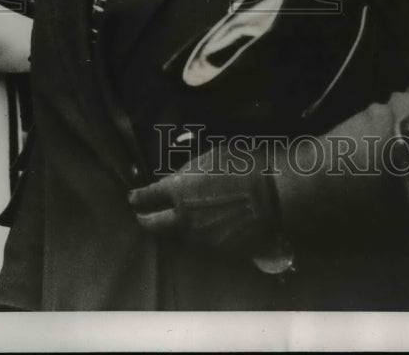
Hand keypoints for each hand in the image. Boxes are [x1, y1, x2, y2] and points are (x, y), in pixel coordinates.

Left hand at [128, 148, 280, 258]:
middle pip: (152, 225)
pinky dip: (192, 238)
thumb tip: (174, 181)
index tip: (133, 197)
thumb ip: (188, 172)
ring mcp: (200, 239)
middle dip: (144, 219)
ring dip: (168, 231)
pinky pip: (197, 245)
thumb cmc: (244, 167)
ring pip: (174, 238)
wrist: (274, 196)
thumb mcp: (211, 157)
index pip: (147, 197)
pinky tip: (198, 230)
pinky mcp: (216, 252)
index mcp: (179, 192)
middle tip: (142, 215)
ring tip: (168, 223)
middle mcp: (183, 219)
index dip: (138, 197)